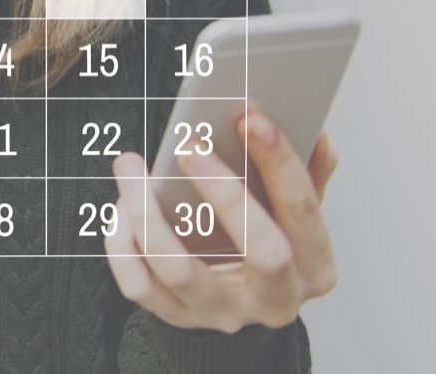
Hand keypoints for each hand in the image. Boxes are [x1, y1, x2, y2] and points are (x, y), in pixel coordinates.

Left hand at [104, 109, 339, 333]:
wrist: (239, 300)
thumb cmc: (267, 241)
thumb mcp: (295, 212)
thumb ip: (308, 174)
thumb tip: (313, 131)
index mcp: (314, 267)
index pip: (303, 212)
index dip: (279, 162)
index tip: (249, 118)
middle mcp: (274, 299)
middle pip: (261, 250)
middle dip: (225, 192)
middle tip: (190, 145)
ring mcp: (223, 313)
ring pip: (180, 270)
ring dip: (148, 213)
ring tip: (130, 167)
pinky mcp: (178, 318)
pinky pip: (139, 285)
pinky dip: (122, 245)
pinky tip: (120, 209)